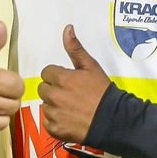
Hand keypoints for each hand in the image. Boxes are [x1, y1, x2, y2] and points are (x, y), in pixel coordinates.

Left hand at [39, 25, 111, 142]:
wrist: (112, 119)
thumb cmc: (102, 91)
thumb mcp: (90, 66)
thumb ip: (75, 48)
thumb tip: (67, 28)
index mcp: (60, 78)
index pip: (47, 73)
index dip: (58, 76)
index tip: (70, 81)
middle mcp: (53, 95)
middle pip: (44, 88)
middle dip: (54, 89)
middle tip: (71, 94)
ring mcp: (52, 113)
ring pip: (45, 105)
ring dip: (55, 105)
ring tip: (72, 107)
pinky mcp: (53, 129)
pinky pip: (48, 121)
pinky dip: (56, 121)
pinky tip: (70, 119)